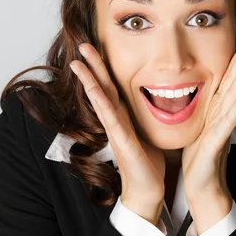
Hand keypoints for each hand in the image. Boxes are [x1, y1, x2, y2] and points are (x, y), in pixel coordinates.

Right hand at [70, 43, 165, 224]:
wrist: (147, 191)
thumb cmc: (149, 164)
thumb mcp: (148, 133)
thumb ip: (146, 117)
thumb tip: (157, 100)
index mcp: (123, 117)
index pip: (112, 87)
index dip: (104, 68)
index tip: (98, 48)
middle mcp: (115, 121)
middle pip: (102, 87)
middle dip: (92, 66)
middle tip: (82, 44)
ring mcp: (115, 130)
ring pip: (99, 99)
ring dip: (88, 79)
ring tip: (77, 62)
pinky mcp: (120, 142)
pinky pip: (109, 118)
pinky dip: (100, 102)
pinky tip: (93, 89)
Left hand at [182, 33, 235, 232]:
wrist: (200, 186)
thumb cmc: (198, 158)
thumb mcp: (200, 125)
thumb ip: (207, 107)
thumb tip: (203, 87)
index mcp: (216, 109)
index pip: (229, 78)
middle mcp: (222, 114)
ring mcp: (221, 127)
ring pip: (235, 95)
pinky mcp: (217, 142)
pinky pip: (229, 119)